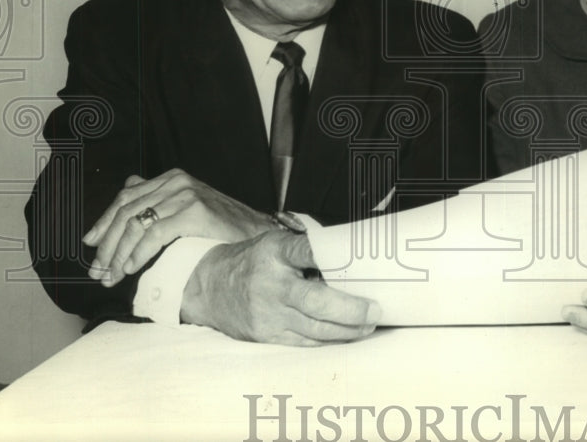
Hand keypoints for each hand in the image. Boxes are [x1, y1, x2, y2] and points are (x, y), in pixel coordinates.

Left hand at [83, 169, 270, 286]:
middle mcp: (177, 182)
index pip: (125, 197)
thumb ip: (158, 196)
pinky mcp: (194, 212)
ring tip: (113, 276)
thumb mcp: (187, 204)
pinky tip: (132, 268)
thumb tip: (129, 186)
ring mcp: (186, 195)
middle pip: (126, 211)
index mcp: (172, 179)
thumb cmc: (223, 226)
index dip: (104, 222)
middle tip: (99, 270)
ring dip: (118, 255)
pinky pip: (154, 234)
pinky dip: (137, 254)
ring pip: (136, 225)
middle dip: (107, 244)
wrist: (256, 234)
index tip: (90, 243)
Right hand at [181, 229, 380, 345]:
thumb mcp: (275, 243)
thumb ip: (307, 250)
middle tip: (375, 310)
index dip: (328, 254)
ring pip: (315, 329)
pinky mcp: (266, 335)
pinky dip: (329, 341)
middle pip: (316, 302)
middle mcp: (271, 285)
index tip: (353, 257)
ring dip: (347, 330)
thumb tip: (351, 257)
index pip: (305, 251)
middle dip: (351, 309)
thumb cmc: (254, 261)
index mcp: (275, 253)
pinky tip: (346, 336)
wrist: (211, 288)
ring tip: (368, 325)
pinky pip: (304, 343)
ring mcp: (268, 314)